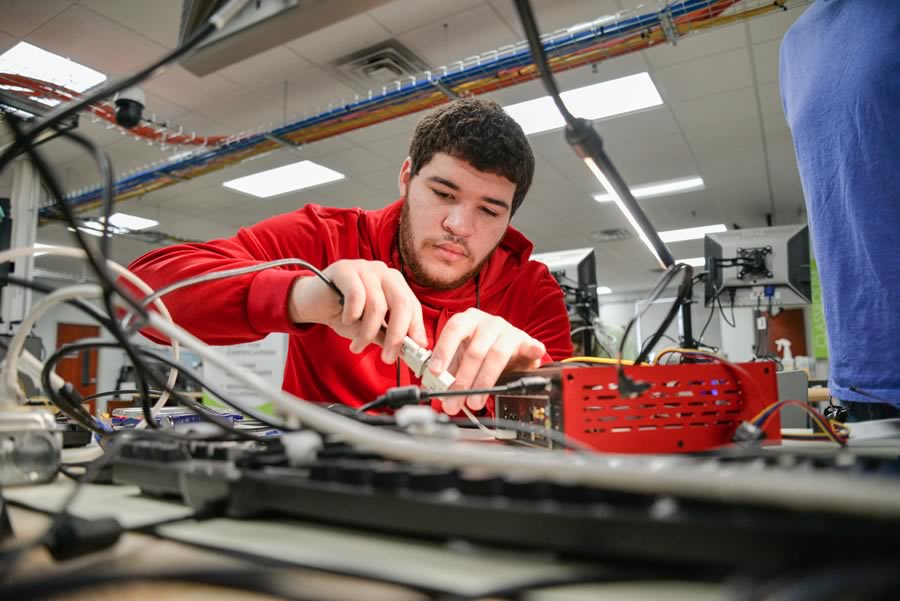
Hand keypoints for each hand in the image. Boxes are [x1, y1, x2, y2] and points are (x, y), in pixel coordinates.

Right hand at [289, 260, 427, 362]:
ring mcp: (365, 268)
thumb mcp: (369, 329)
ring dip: (367, 332)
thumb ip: (387, 336)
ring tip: (357, 345)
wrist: (312, 302)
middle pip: (401, 303)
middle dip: (396, 335)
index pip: (413, 306)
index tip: (416, 349)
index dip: (416, 328)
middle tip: (388, 357)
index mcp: (395, 284)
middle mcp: (384, 273)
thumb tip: (406, 351)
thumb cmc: (343, 313)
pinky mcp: (345, 269)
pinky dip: (352, 314)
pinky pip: (356, 296)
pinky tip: (346, 320)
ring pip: (378, 305)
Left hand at [427, 308, 545, 414]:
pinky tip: (535, 352)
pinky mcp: (525, 342)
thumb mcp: (461, 357)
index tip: (436, 373)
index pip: (453, 330)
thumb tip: (432, 386)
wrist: (510, 348)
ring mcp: (508, 331)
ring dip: (484, 382)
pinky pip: (530, 345)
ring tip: (475, 401)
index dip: (443, 351)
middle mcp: (488, 322)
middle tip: (455, 400)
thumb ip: (447, 370)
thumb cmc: (482, 351)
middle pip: (475, 350)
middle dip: (462, 380)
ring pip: (496, 355)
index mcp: (468, 320)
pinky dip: (532, 349)